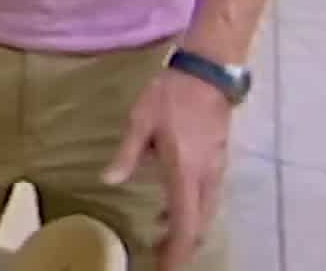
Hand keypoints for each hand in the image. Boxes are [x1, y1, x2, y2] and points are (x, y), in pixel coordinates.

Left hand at [103, 69, 231, 268]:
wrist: (208, 73)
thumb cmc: (171, 95)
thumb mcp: (140, 121)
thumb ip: (127, 154)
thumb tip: (109, 180)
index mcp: (186, 171)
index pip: (185, 223)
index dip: (177, 250)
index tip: (166, 268)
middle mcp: (206, 177)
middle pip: (198, 223)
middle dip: (181, 246)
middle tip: (159, 259)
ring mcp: (215, 170)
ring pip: (204, 211)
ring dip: (185, 229)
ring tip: (161, 240)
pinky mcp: (216, 162)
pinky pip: (205, 197)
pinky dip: (189, 211)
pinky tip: (168, 209)